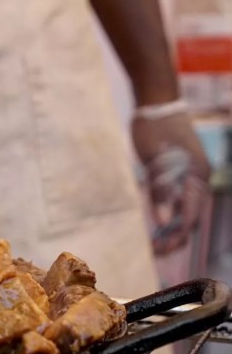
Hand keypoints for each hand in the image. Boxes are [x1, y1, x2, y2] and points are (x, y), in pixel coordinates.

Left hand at [131, 111, 210, 254]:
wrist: (156, 101)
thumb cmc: (155, 128)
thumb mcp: (155, 161)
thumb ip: (161, 192)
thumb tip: (164, 221)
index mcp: (197, 177)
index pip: (190, 217)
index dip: (175, 236)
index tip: (159, 250)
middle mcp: (198, 178)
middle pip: (191, 217)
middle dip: (175, 237)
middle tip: (155, 252)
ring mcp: (190, 174)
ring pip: (185, 209)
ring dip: (171, 227)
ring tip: (154, 243)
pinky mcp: (179, 170)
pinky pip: (178, 198)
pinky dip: (168, 212)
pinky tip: (156, 222)